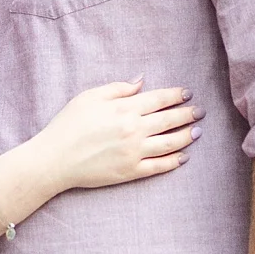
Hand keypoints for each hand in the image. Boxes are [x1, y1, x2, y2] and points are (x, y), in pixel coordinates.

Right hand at [34, 79, 198, 190]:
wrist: (55, 158)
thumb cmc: (68, 124)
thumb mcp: (89, 97)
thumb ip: (117, 88)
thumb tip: (141, 82)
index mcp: (124, 109)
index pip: (158, 99)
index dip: (176, 95)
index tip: (187, 93)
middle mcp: (133, 130)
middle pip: (169, 120)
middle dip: (187, 114)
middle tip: (200, 112)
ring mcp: (134, 152)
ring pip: (169, 143)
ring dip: (186, 136)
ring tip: (197, 132)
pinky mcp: (130, 171)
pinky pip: (159, 166)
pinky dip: (174, 161)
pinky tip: (183, 157)